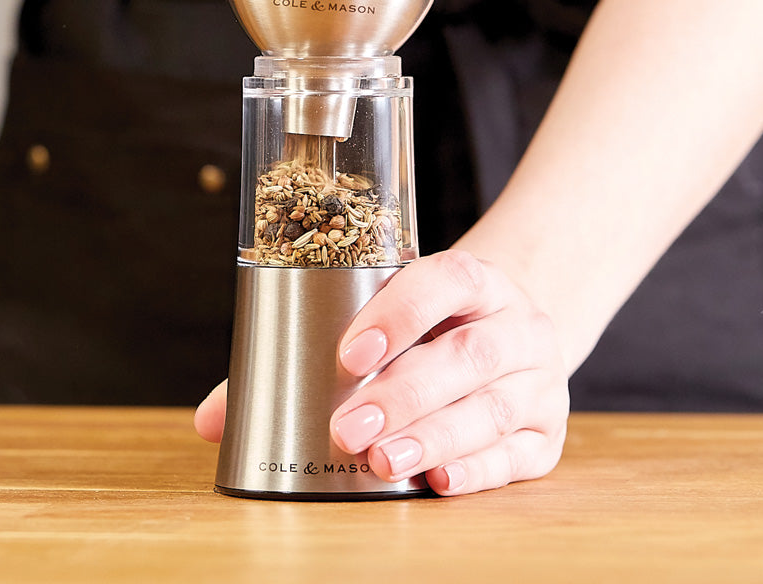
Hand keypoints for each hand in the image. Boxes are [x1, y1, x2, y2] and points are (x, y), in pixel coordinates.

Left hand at [194, 249, 568, 495]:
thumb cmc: (426, 326)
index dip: (398, 313)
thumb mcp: (382, 314)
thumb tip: (212, 420)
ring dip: (435, 437)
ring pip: (494, 407)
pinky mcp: (550, 432)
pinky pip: (520, 455)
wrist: (509, 329)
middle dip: (405, 394)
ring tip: (383, 461)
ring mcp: (539, 378)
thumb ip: (299, 354)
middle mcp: (514, 322)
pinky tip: (437, 483)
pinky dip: (478, 470)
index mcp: (472, 279)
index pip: (443, 282)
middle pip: (467, 354)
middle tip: (349, 428)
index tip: (348, 353)